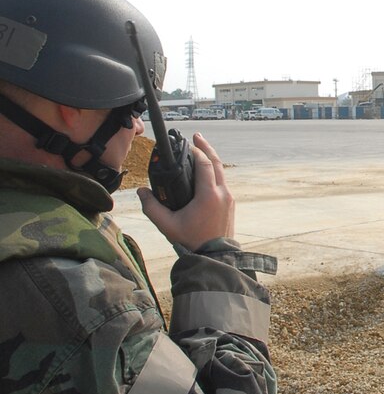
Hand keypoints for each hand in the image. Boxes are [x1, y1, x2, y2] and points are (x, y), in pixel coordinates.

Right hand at [138, 133, 234, 249]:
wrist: (215, 257)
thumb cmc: (191, 241)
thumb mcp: (167, 226)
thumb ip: (152, 208)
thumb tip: (142, 191)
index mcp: (209, 196)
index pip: (205, 165)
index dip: (196, 151)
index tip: (187, 143)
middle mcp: (222, 194)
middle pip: (217, 163)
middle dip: (206, 147)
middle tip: (196, 136)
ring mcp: (229, 198)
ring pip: (222, 172)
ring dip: (211, 159)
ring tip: (201, 150)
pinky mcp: (230, 204)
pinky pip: (223, 181)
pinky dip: (215, 171)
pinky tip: (206, 171)